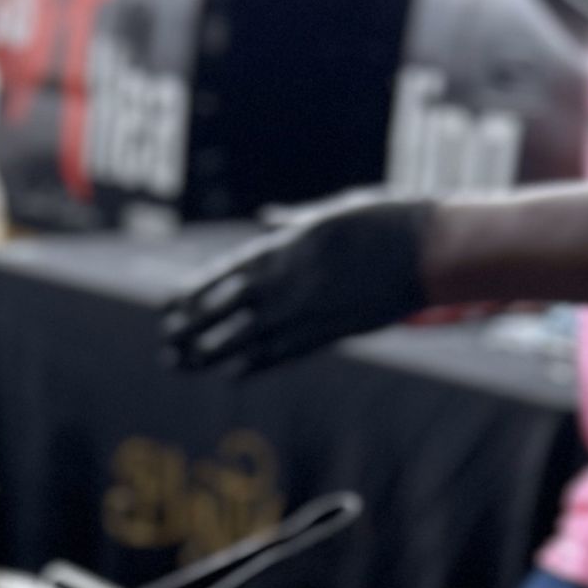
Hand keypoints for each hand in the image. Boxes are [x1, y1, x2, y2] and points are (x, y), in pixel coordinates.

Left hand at [161, 194, 433, 376]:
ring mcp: (302, 312)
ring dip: (208, 354)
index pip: (222, 276)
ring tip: (182, 365)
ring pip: (242, 338)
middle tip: (164, 344)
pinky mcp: (325, 336)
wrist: (423, 250)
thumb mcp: (329, 213)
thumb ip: (292, 222)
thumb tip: (266, 219)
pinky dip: (252, 365)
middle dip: (190, 329)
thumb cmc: (382, 222)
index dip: (192, 295)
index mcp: (282, 248)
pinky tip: (230, 375)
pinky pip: (279, 355)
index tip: (168, 308)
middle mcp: (283, 282)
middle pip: (222, 311)